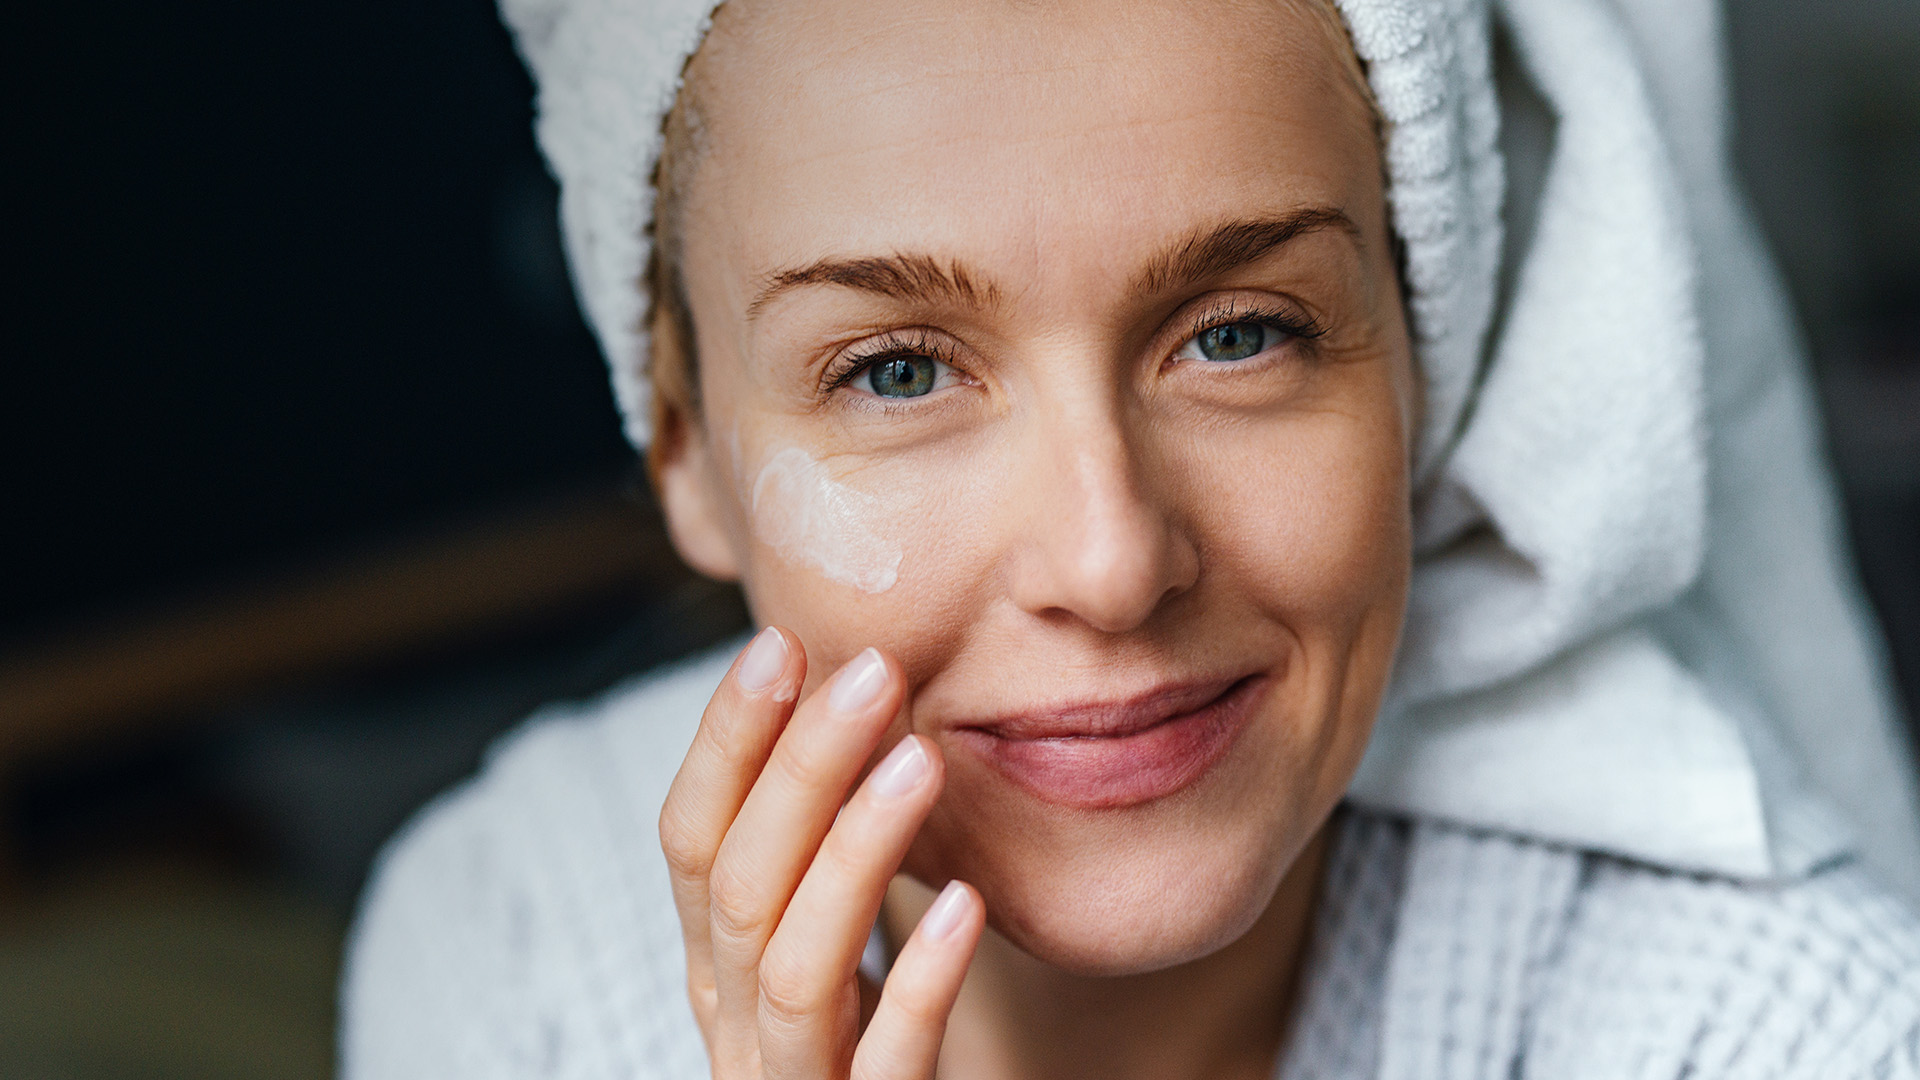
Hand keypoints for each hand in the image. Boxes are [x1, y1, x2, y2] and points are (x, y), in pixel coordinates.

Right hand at [660, 627, 984, 1078]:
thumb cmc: (866, 1056)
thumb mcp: (824, 948)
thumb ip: (815, 855)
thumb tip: (841, 703)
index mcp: (719, 969)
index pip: (687, 839)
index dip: (724, 740)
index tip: (783, 641)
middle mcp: (734, 1027)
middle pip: (736, 885)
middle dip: (797, 766)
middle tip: (872, 671)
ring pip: (793, 965)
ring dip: (853, 850)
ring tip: (923, 759)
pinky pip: (884, 1066)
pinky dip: (919, 984)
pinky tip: (966, 906)